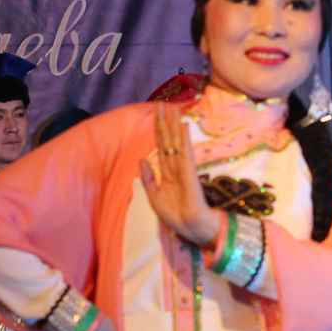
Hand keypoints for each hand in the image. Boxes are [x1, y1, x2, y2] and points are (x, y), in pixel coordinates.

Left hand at [139, 104, 220, 247]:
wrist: (189, 228)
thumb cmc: (175, 215)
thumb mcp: (154, 196)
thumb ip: (148, 178)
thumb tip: (141, 159)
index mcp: (167, 171)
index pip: (162, 145)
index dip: (158, 129)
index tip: (156, 113)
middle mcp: (175, 166)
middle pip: (169, 139)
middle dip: (165, 121)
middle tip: (163, 102)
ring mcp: (183, 168)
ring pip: (177, 142)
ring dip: (174, 124)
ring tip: (173, 107)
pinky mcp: (190, 173)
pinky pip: (186, 153)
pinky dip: (184, 139)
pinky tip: (183, 125)